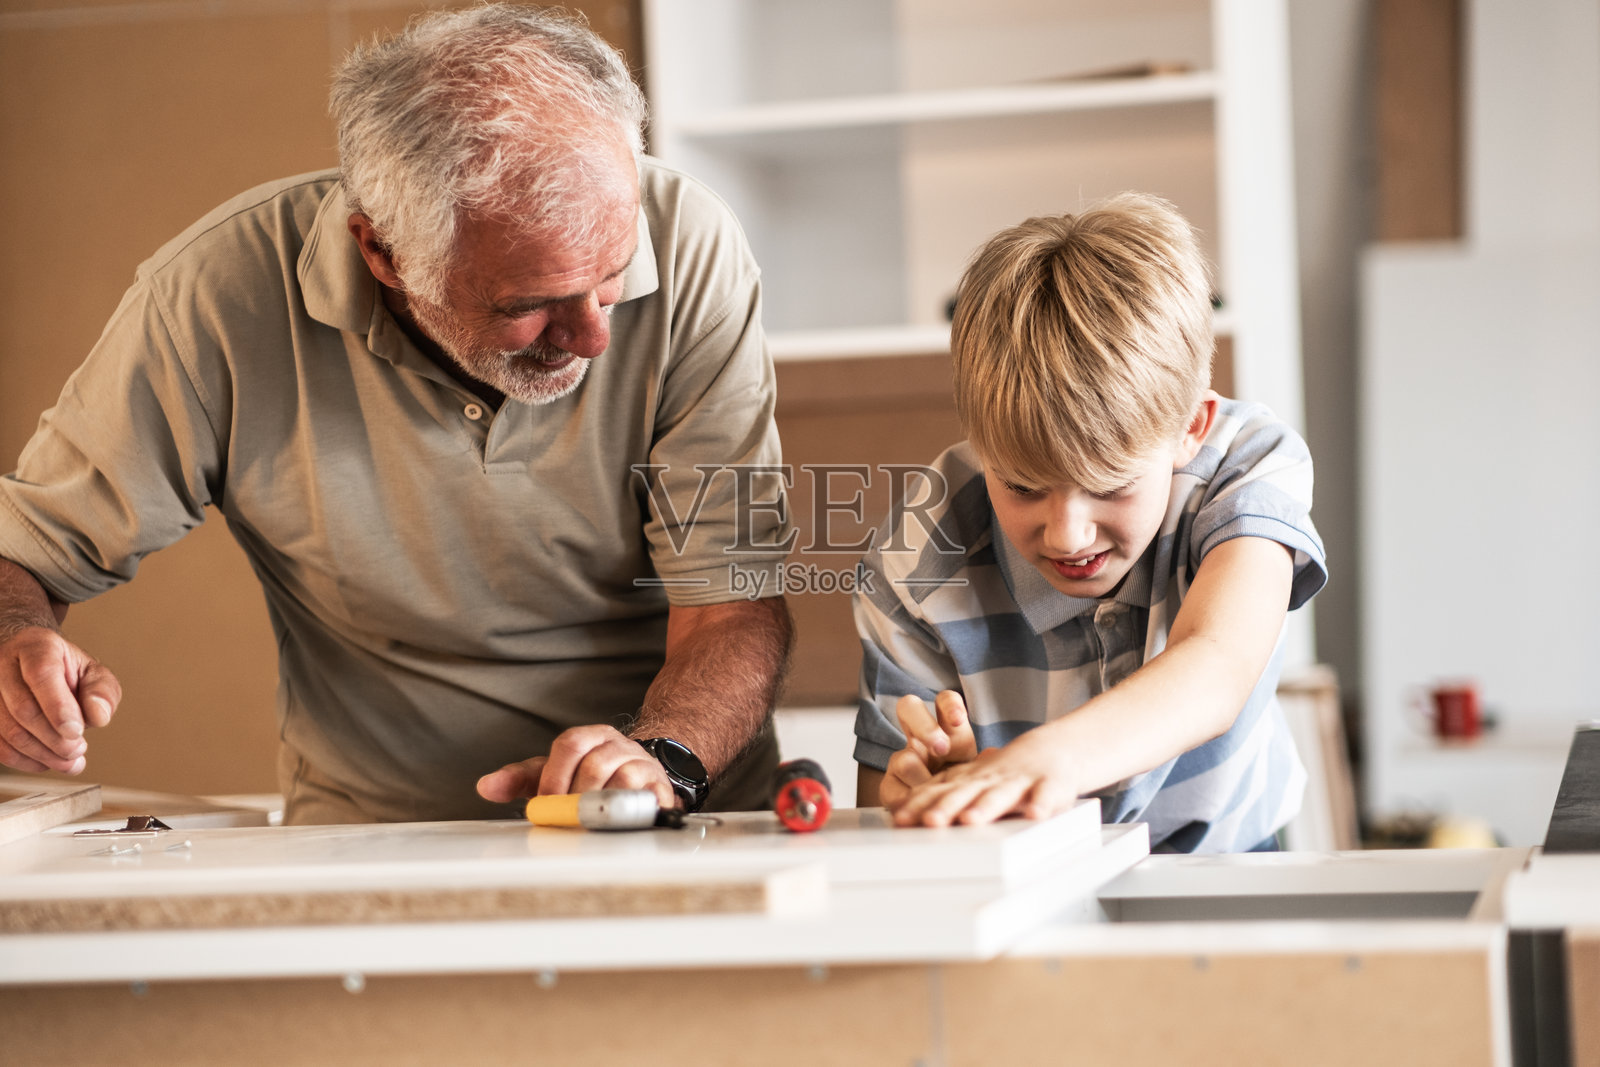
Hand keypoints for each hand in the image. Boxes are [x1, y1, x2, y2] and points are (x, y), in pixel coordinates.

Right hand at [0, 625, 120, 774]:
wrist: (30, 666)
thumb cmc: (63, 671)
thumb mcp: (92, 672)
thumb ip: (102, 692)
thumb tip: (99, 716)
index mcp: (36, 646)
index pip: (41, 673)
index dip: (58, 707)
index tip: (76, 731)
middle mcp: (3, 665)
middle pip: (23, 708)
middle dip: (54, 738)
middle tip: (78, 750)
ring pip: (7, 731)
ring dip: (42, 754)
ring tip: (69, 761)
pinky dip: (24, 761)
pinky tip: (46, 761)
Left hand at [476, 724, 677, 810]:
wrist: (638, 775)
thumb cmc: (590, 777)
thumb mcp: (553, 775)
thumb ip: (520, 779)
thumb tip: (486, 786)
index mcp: (590, 737)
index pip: (571, 743)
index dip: (555, 774)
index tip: (547, 800)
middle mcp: (617, 745)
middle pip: (596, 763)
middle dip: (577, 796)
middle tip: (568, 817)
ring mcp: (641, 765)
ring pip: (624, 778)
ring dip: (604, 804)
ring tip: (591, 821)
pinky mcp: (660, 788)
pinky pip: (651, 797)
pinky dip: (635, 811)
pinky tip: (621, 822)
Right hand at [880, 691, 977, 813]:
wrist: (943, 812)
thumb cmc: (967, 785)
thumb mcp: (978, 770)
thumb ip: (983, 761)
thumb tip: (992, 753)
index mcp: (947, 729)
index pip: (944, 701)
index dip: (949, 705)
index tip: (957, 719)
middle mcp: (920, 738)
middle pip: (908, 708)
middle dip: (924, 728)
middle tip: (940, 748)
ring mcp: (902, 760)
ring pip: (903, 759)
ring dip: (922, 777)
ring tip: (935, 793)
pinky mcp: (890, 785)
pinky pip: (894, 789)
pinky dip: (912, 801)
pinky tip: (923, 810)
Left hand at [891, 721, 1078, 827]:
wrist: (1053, 748)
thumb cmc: (1005, 772)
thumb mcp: (970, 780)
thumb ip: (940, 794)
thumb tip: (899, 811)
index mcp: (969, 780)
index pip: (939, 792)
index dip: (919, 805)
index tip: (900, 820)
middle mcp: (990, 780)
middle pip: (964, 794)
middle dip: (946, 808)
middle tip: (930, 822)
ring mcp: (1020, 781)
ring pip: (1000, 794)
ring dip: (985, 807)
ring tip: (971, 820)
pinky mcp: (1050, 784)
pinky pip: (1046, 794)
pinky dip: (1041, 804)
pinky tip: (1035, 814)